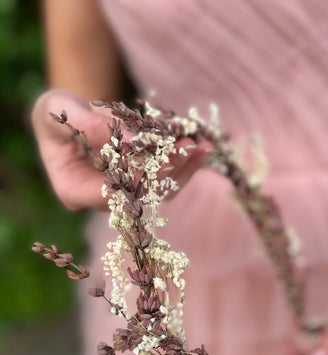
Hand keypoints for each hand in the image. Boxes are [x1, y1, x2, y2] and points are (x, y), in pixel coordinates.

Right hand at [31, 90, 211, 210]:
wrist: (66, 116)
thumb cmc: (55, 113)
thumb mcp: (58, 110)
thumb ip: (87, 124)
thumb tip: (126, 139)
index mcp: (73, 190)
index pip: (109, 192)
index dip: (136, 177)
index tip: (162, 157)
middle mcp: (100, 201)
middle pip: (138, 195)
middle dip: (167, 171)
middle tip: (189, 146)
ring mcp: (121, 196)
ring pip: (157, 192)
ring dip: (183, 170)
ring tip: (203, 146)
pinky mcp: (138, 186)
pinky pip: (164, 181)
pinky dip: (183, 164)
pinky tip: (202, 147)